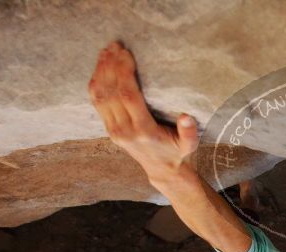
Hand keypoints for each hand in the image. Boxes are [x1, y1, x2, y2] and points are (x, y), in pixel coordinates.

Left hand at [87, 41, 197, 180]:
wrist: (160, 170)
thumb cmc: (176, 152)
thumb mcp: (189, 146)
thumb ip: (189, 132)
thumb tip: (186, 117)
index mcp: (143, 130)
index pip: (128, 96)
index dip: (124, 72)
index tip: (126, 53)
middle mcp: (124, 130)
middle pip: (110, 92)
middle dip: (110, 66)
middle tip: (115, 46)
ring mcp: (113, 130)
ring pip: (100, 96)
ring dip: (100, 71)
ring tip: (106, 51)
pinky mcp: (108, 128)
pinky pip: (96, 102)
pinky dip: (96, 82)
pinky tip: (101, 67)